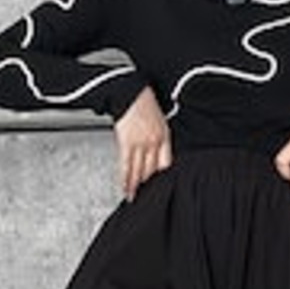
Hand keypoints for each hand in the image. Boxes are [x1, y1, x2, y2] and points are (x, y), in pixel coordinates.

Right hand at [113, 85, 172, 200]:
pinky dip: (125, 179)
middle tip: (144, 195)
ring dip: (135, 186)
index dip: (160, 176)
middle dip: (147, 184)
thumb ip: (158, 137)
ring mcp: (141, 143)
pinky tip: (124, 187)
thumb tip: (152, 151)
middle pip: (152, 170)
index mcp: (164, 136)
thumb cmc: (142, 103)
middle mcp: (154, 142)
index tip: (157, 185)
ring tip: (132, 196)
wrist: (129, 92)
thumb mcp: (158, 120)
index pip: (165, 163)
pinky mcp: (127, 142)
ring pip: (138, 171)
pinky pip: (126, 165)